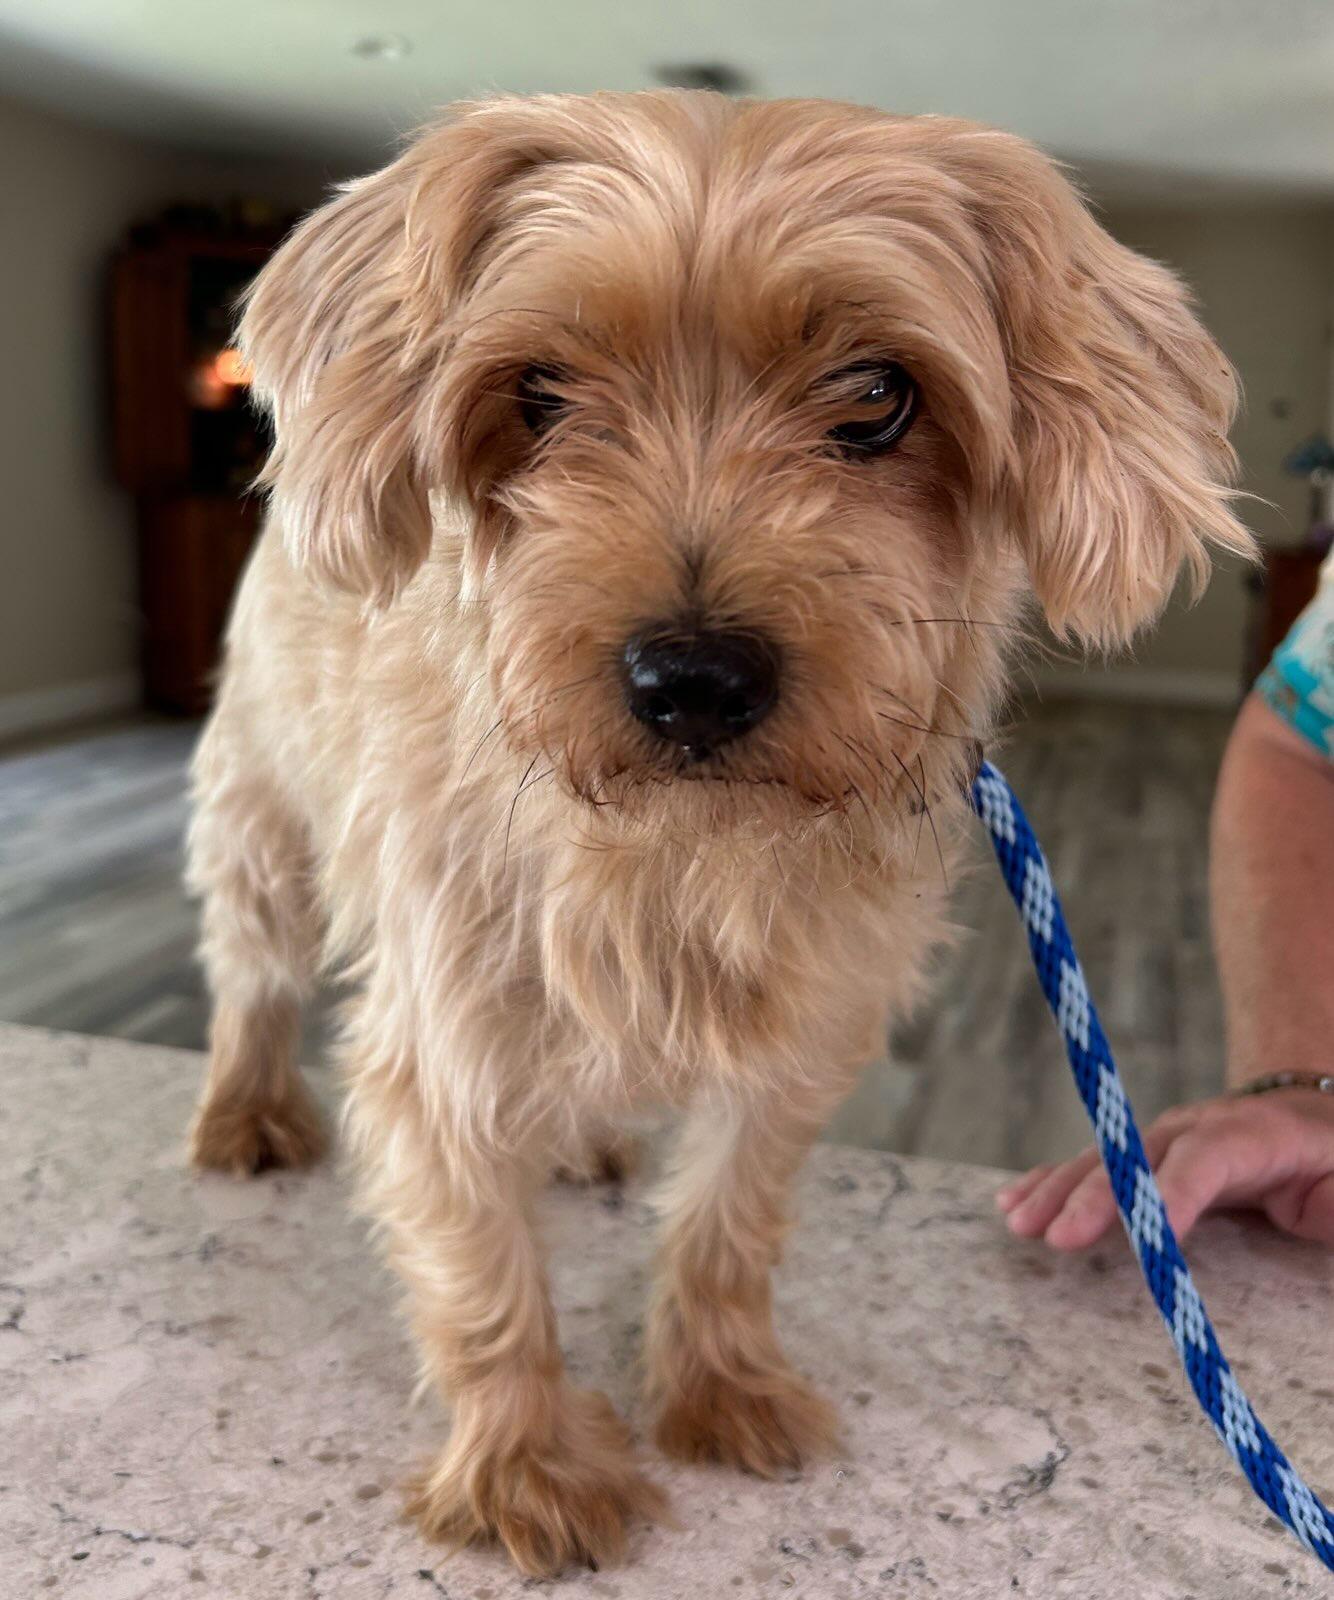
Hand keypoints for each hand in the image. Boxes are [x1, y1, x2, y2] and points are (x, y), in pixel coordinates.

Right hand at [996, 1090, 1333, 1249]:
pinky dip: (1055, 1183)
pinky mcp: (1150, 1155)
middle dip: (1097, 1196)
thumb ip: (1330, 1202)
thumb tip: (1310, 1213)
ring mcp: (1169, 1135)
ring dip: (1059, 1190)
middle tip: (1058, 1238)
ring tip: (1020, 1221)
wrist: (1320, 1123)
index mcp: (1257, 1134)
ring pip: (1106, 1159)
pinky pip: (1097, 1166)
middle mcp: (1200, 1126)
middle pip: (1139, 1156)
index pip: (1208, 1157)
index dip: (1174, 1190)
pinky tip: (1015, 1201)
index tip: (1150, 1236)